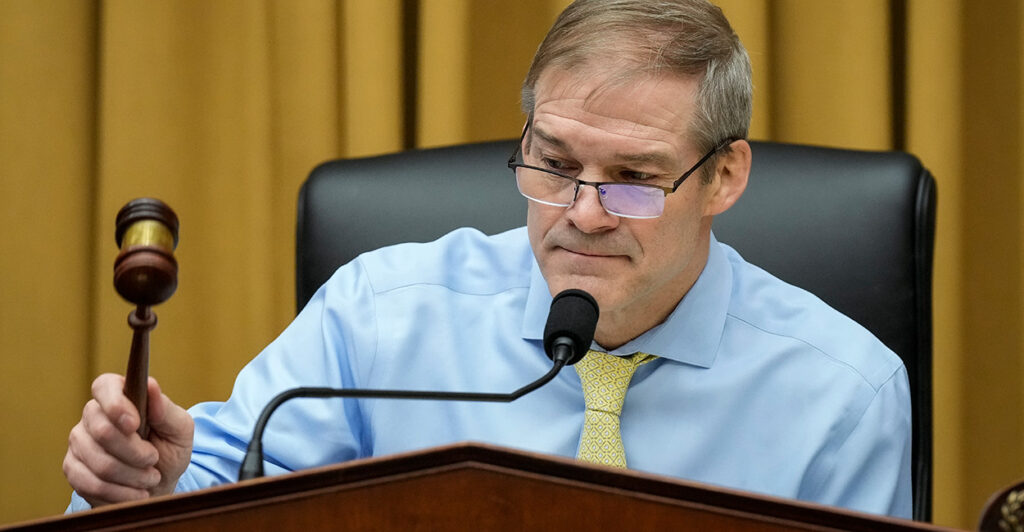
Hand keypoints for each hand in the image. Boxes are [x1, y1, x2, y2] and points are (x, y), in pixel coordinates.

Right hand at [63, 374, 193, 506]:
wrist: (159, 484)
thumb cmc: (169, 450)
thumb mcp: (179, 430)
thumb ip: (166, 409)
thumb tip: (151, 386)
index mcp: (120, 396)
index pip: (104, 386)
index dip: (116, 404)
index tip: (135, 424)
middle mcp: (94, 415)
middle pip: (102, 430)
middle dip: (135, 452)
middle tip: (153, 459)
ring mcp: (80, 442)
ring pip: (100, 462)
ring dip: (132, 475)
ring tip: (150, 477)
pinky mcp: (73, 469)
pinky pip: (91, 483)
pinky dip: (120, 493)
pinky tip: (136, 492)